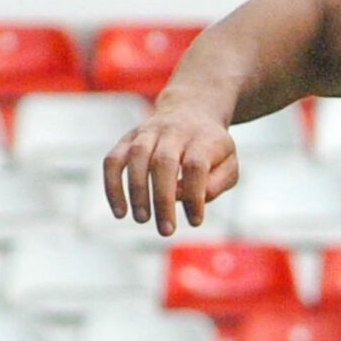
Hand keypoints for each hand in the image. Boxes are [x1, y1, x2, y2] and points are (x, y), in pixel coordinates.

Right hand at [103, 100, 238, 236]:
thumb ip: (214, 184)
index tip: (195, 221)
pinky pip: (113, 159)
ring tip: (142, 219)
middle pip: (164, 161)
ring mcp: (147, 132)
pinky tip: (120, 211)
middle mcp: (173, 131)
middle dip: (163, 199)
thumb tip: (184, 199)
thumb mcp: (228, 164)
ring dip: (136, 191)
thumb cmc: (211, 148)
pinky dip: (112, 186)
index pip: (196, 166)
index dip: (194, 196)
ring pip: (136, 156)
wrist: (191, 110)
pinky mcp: (128, 138)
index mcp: (203, 138)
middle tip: (166, 230)